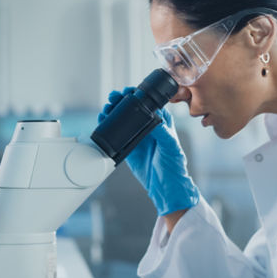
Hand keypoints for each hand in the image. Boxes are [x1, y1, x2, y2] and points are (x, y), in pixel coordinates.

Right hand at [100, 89, 199, 215]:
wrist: (165, 185)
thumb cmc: (174, 165)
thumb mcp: (171, 146)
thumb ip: (163, 133)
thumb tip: (155, 119)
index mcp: (161, 121)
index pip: (147, 102)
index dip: (136, 94)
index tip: (127, 92)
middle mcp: (148, 125)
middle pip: (132, 107)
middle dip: (121, 100)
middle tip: (113, 98)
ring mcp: (137, 135)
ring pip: (122, 118)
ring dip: (113, 111)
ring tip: (106, 108)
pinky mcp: (128, 146)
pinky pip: (116, 132)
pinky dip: (108, 125)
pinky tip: (102, 120)